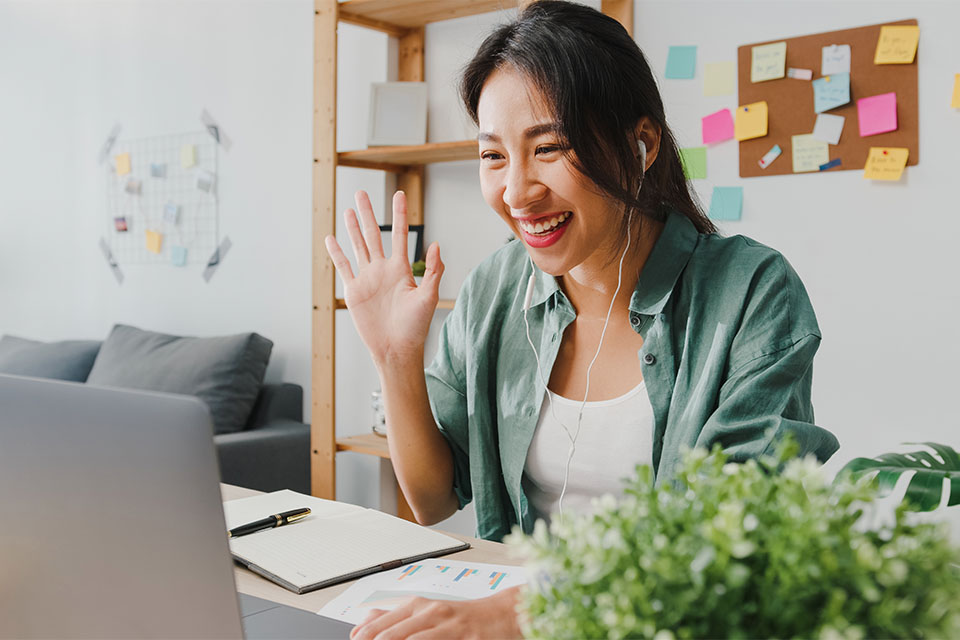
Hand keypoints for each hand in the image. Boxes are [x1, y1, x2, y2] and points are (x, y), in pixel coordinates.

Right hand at [324, 190, 443, 366]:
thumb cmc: (416, 326)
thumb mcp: (429, 297)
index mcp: (401, 269)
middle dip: (368, 214)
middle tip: (361, 193)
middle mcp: (383, 270)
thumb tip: (437, 244)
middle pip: (373, 234)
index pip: (399, 234)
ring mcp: (367, 279)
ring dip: (352, 228)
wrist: (396, 349)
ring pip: (358, 247)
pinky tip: (331, 238)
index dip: (400, 214)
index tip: (399, 194)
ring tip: (348, 209)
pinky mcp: (354, 291)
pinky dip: (336, 253)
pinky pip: (343, 268)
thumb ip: (434, 271)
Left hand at [349, 587, 522, 639]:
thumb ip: (394, 617)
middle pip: (391, 635)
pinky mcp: (465, 639)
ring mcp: (448, 627)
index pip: (379, 625)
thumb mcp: (426, 611)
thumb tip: (362, 622)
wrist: (502, 615)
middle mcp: (431, 613)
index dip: (363, 638)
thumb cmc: (462, 617)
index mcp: (418, 605)